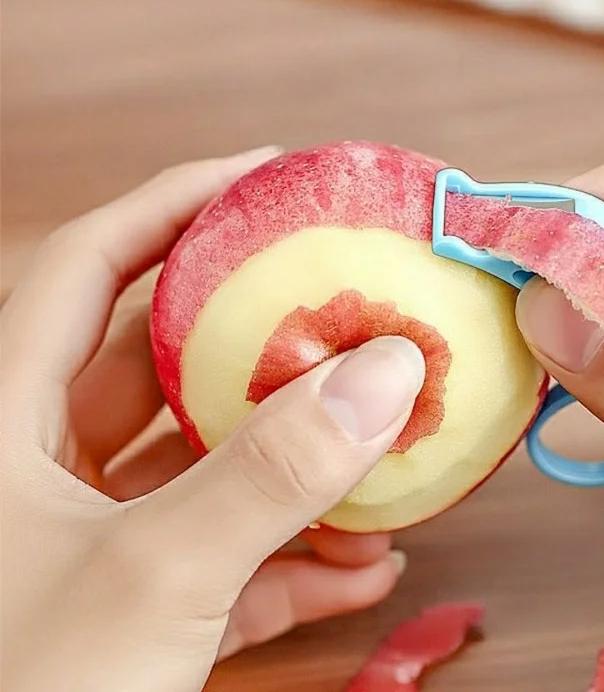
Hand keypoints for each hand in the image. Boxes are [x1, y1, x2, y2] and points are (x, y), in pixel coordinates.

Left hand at [1, 149, 420, 690]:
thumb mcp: (148, 576)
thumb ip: (269, 475)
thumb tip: (384, 374)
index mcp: (6, 419)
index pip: (93, 264)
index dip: (175, 205)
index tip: (264, 177)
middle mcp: (43, 466)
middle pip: (166, 361)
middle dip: (264, 336)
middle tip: (346, 305)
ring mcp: (88, 539)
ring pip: (206, 466)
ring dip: (297, 463)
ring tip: (382, 444)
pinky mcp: (128, 607)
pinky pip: (219, 555)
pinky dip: (291, 557)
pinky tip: (364, 569)